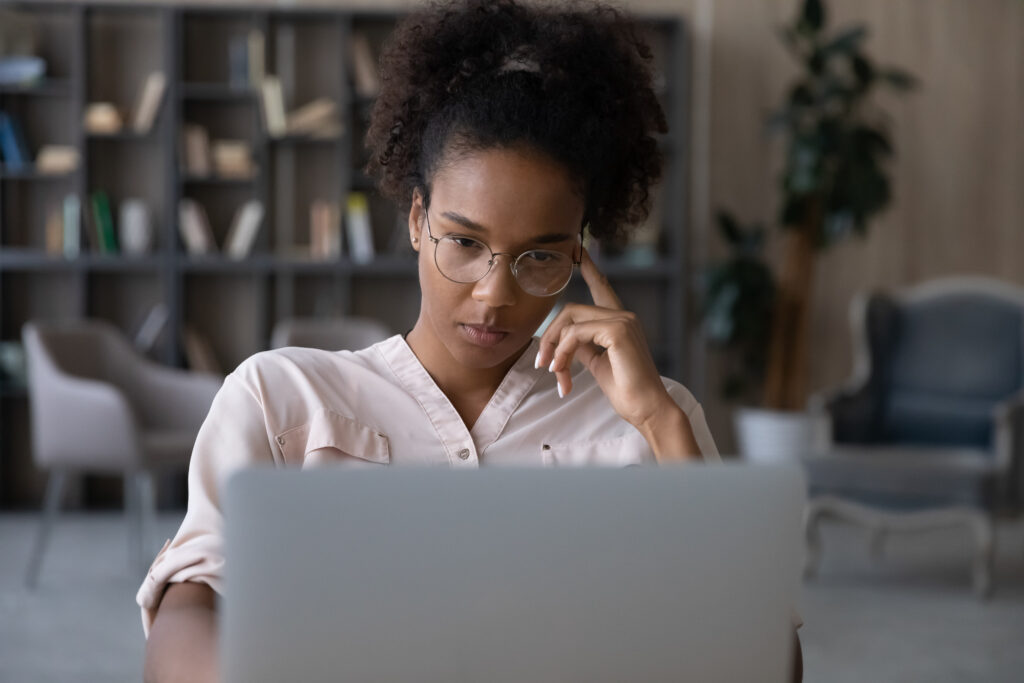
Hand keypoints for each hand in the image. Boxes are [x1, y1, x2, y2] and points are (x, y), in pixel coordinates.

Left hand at [534, 248, 698, 459]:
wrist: (647, 409)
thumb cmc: (627, 392)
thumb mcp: (599, 364)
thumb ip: (584, 347)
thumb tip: (565, 341)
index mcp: (620, 322)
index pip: (602, 288)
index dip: (590, 269)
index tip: (579, 249)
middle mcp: (623, 316)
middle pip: (570, 310)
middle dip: (550, 336)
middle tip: (542, 364)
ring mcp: (622, 321)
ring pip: (570, 320)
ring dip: (554, 348)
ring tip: (555, 373)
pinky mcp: (618, 331)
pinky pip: (575, 334)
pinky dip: (563, 352)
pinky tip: (563, 372)